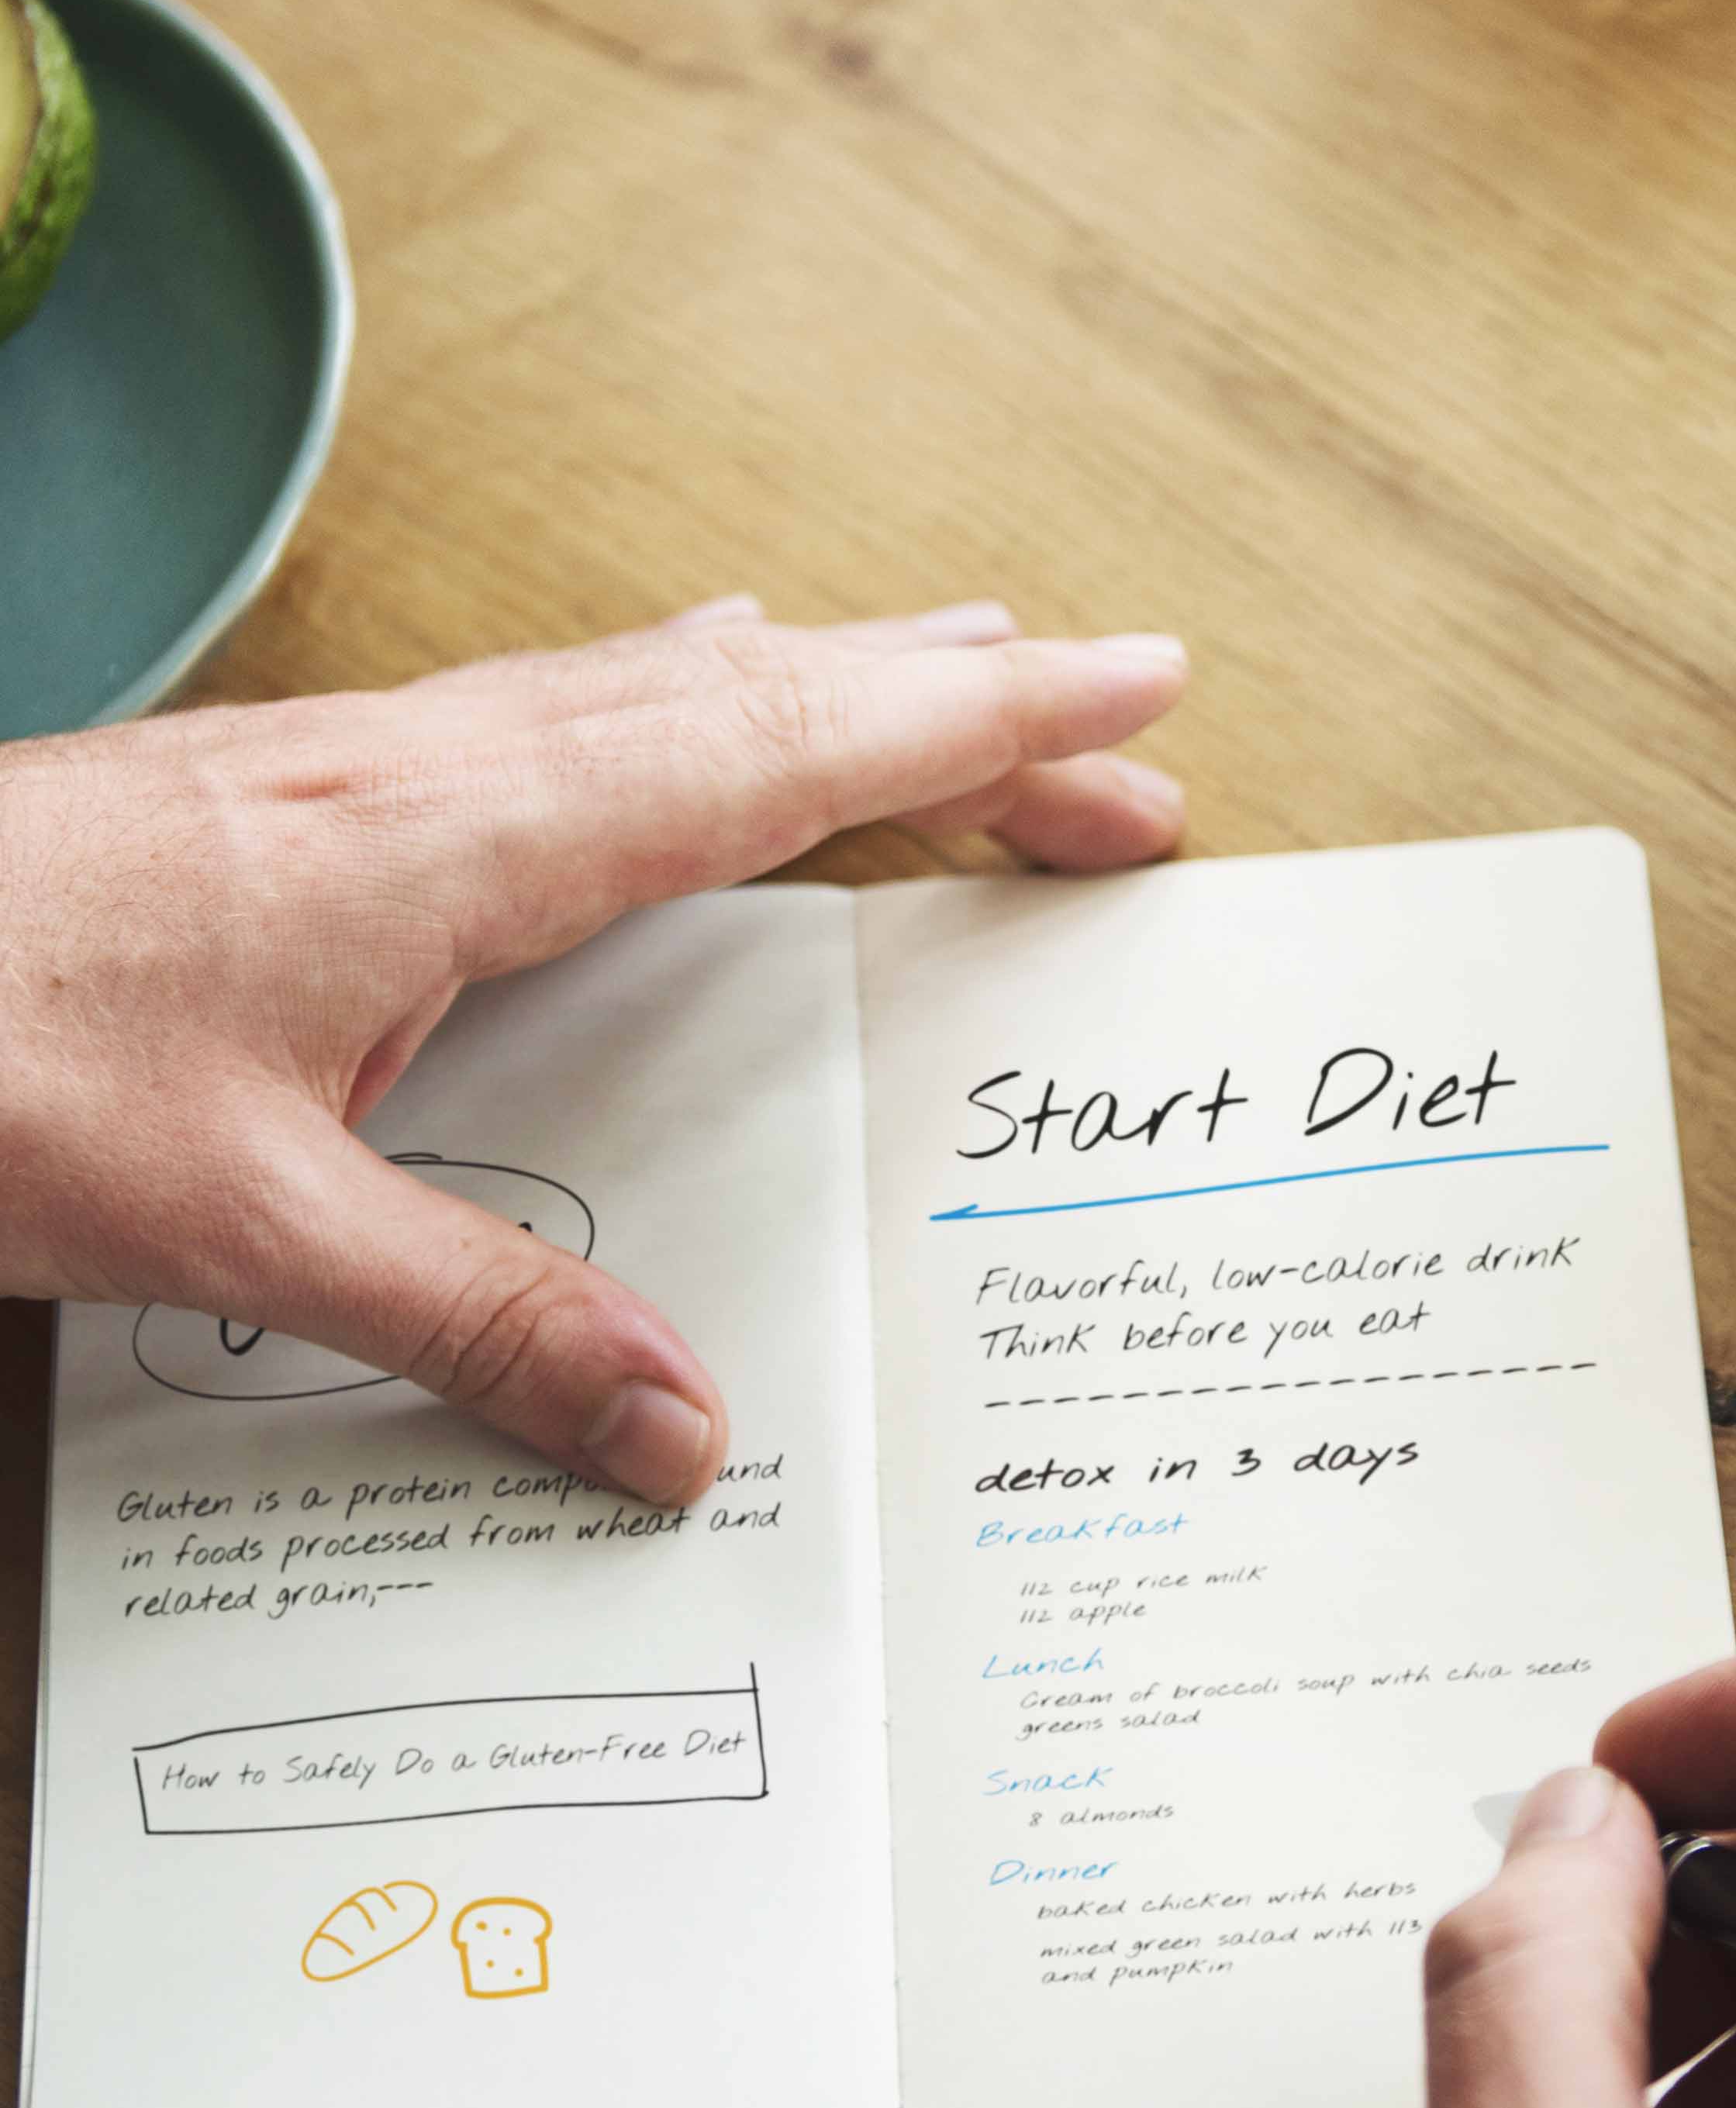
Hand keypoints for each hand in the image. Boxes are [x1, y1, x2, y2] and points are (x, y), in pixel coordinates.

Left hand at [0, 599, 1188, 1507]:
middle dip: (967, 711)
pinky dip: (699, 686)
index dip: (977, 730)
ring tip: (970, 674)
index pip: (784, 755)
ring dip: (842, 678)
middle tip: (1130, 740)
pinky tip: (697, 683)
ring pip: (671, 676)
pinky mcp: (315, 776)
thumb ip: (477, 1325)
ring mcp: (374, 752)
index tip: (1134, 696)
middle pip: (766, 695)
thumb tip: (683, 1433)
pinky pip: (575, 697)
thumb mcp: (229, 1228)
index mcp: (461, 837)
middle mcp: (440, 760)